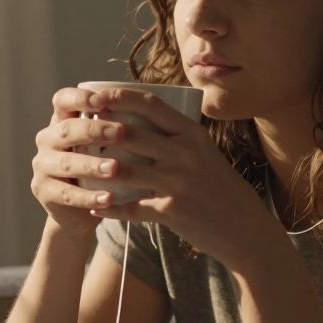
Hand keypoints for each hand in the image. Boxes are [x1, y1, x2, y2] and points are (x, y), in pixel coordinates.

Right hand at [30, 86, 128, 236]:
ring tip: (115, 169)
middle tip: (120, 133)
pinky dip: (89, 197)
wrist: (81, 209)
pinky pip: (67, 194)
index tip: (101, 101)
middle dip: (94, 130)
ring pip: (66, 163)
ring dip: (92, 165)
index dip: (79, 98)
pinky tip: (109, 198)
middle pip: (67, 130)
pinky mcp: (44, 191)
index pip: (63, 100)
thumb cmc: (99, 169)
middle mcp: (48, 139)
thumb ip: (116, 128)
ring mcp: (42, 166)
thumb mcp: (104, 146)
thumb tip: (151, 110)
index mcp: (62, 121)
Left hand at [86, 87, 271, 264]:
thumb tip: (136, 122)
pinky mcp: (173, 211)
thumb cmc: (219, 188)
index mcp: (193, 135)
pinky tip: (94, 208)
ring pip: (125, 169)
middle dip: (100, 128)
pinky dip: (110, 209)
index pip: (151, 105)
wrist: (245, 229)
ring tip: (79, 167)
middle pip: (132, 133)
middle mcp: (186, 154)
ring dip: (97, 169)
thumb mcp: (204, 155)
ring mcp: (179, 182)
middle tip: (77, 127)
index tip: (95, 93)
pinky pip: (132, 208)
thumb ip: (176, 138)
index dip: (119, 96)